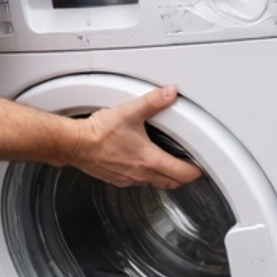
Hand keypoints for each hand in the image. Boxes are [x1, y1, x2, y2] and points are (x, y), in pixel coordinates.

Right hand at [68, 85, 201, 189]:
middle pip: (172, 183)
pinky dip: (147, 175)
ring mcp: (129, 179)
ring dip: (166, 176)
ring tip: (170, 164)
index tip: (201, 166)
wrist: (75, 145)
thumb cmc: (98, 133)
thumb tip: (169, 93)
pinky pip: (139, 181)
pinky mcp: (118, 179)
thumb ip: (153, 101)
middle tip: (190, 167)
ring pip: (156, 183)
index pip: (183, 174)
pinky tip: (142, 163)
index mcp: (149, 159)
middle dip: (184, 177)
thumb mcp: (129, 112)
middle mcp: (141, 174)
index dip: (196, 171)